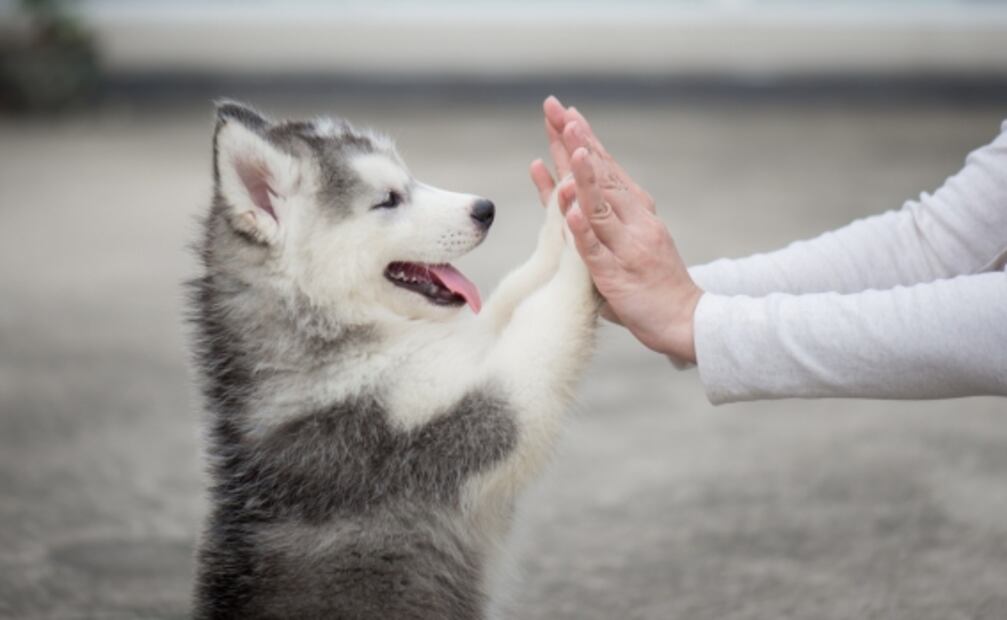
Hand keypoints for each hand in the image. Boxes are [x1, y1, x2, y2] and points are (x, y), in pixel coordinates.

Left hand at [531, 96, 703, 361]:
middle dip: (577, 142)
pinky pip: (596, 251)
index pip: (606, 168)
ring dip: (585, 175)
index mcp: (636, 211)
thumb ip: (601, 219)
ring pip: (601, 206)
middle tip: (558, 110)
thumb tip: (571, 192)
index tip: (565, 113)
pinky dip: (583, 230)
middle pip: (600, 176)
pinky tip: (570, 211)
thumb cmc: (653, 282)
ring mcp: (626, 247)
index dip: (584, 140)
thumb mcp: (629, 241)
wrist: (687, 320)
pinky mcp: (617, 276)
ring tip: (570, 147)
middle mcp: (634, 221)